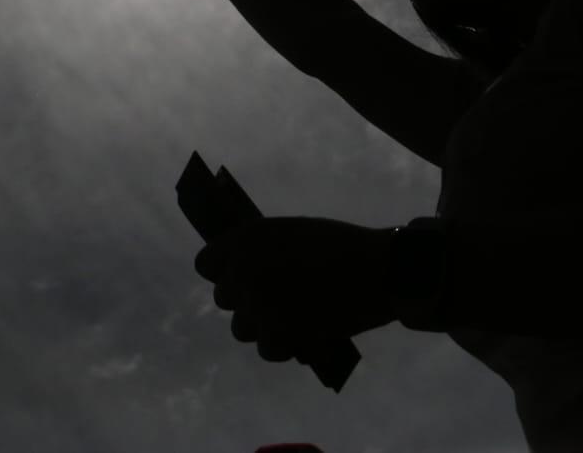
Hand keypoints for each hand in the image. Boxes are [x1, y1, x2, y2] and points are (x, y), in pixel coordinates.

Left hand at [195, 216, 397, 361]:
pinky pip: (266, 349)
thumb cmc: (339, 244)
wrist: (377, 271)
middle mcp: (243, 272)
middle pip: (223, 298)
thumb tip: (240, 267)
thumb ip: (259, 248)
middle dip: (245, 299)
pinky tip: (304, 332)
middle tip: (276, 297)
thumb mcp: (290, 233)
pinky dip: (283, 344)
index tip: (240, 276)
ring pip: (241, 328)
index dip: (222, 271)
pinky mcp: (277, 337)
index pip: (206, 264)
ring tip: (292, 317)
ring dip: (262, 325)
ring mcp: (257, 307)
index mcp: (245, 240)